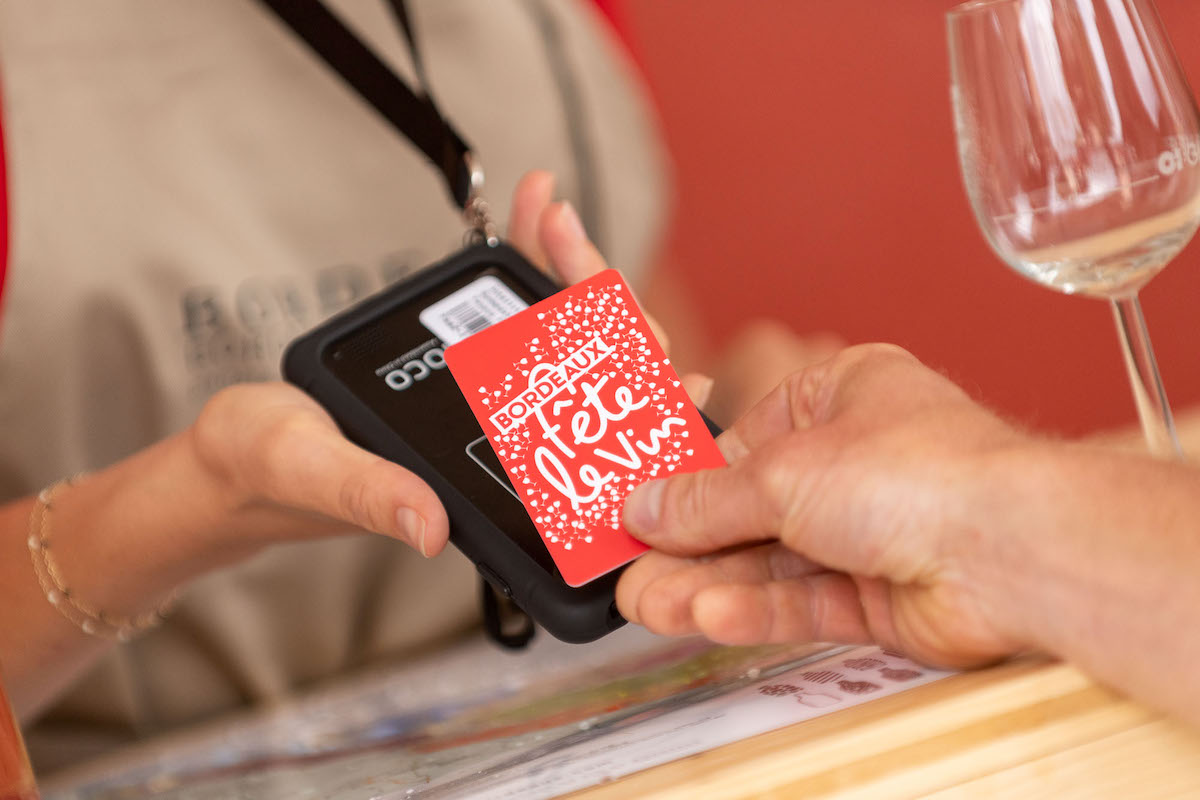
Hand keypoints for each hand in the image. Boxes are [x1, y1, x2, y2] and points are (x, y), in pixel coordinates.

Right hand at [187, 171, 668, 559]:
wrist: (237, 457)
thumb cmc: (268, 471)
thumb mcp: (311, 472)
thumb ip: (367, 494)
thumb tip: (429, 525)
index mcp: (487, 486)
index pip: (583, 434)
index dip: (622, 382)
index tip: (624, 319)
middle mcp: (504, 444)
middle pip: (589, 375)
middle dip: (596, 302)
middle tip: (567, 231)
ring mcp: (490, 406)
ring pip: (559, 339)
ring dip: (563, 269)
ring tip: (548, 207)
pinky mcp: (466, 371)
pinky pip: (510, 315)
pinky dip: (524, 261)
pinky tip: (530, 213)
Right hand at [617, 344, 1033, 668]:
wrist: (1011, 549)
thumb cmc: (923, 470)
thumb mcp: (784, 471)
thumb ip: (709, 500)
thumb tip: (647, 507)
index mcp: (841, 397)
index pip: (745, 439)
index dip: (688, 476)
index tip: (637, 503)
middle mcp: (857, 462)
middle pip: (752, 507)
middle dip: (689, 542)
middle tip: (631, 567)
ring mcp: (871, 531)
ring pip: (772, 562)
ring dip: (709, 583)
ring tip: (649, 602)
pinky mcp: (881, 594)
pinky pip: (803, 600)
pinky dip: (754, 609)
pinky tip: (706, 614)